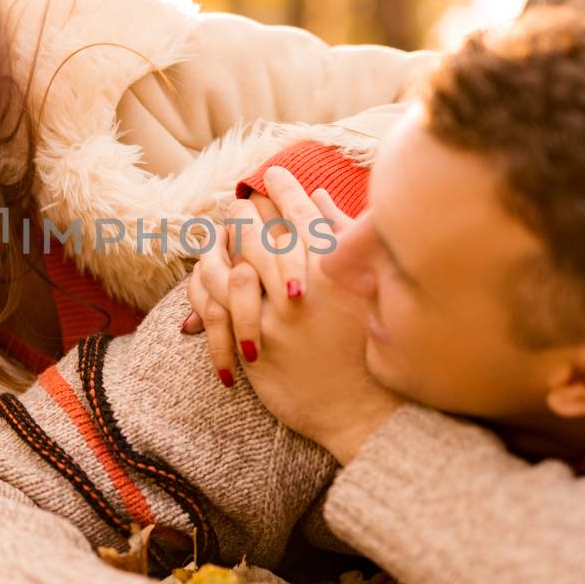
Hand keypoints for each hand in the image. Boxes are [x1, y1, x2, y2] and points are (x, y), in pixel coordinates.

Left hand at [193, 167, 400, 462]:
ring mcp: (278, 315)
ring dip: (225, 241)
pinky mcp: (257, 343)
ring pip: (236, 260)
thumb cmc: (371, 346)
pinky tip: (213, 268)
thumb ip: (344, 238)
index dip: (284, 188)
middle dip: (246, 210)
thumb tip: (319, 195)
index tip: (272, 173)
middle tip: (240, 199)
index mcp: (340, 269)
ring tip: (223, 230)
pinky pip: (220, 301)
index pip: (302, 213)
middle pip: (262, 231)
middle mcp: (307, 286)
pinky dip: (212, 279)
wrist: (364, 410)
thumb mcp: (369, 286)